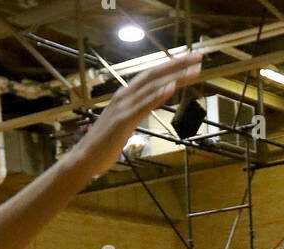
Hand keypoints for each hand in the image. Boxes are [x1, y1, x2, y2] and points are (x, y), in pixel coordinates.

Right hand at [73, 52, 201, 179]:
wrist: (84, 159)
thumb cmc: (103, 145)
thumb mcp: (124, 124)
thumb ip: (136, 112)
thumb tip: (148, 106)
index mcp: (125, 95)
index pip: (152, 76)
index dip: (172, 66)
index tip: (191, 60)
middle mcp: (125, 95)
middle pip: (155, 74)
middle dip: (178, 63)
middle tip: (199, 55)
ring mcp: (124, 106)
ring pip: (153, 85)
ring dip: (175, 75)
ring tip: (194, 67)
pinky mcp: (124, 120)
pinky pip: (144, 105)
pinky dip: (158, 94)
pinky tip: (172, 86)